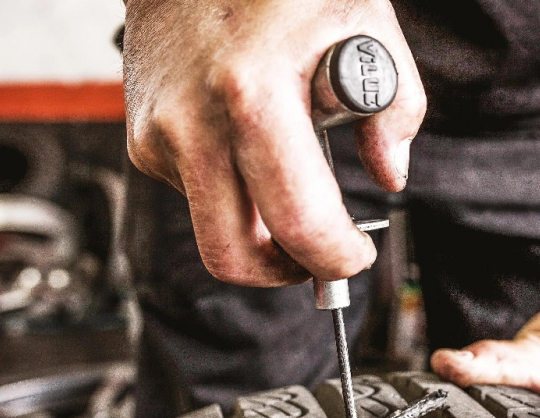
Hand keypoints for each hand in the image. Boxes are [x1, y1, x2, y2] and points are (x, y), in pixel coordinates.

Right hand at [123, 0, 425, 285]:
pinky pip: (197, 195)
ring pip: (214, 230)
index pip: (298, 222)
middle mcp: (192, 124)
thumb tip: (389, 175)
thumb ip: (395, 107)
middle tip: (319, 256)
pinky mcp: (144, 138)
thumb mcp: (364, 22)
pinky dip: (234, 191)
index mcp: (253, 95)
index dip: (336, 257)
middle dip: (286, 271)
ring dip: (260, 229)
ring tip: (291, 172)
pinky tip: (250, 144)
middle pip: (233, 257)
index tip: (357, 254)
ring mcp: (159, 135)